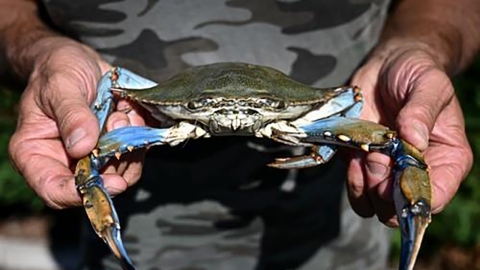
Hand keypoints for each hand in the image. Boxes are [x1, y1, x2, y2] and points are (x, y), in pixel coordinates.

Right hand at [8, 37, 144, 208]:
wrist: (77, 59)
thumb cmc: (57, 69)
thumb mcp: (60, 85)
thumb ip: (71, 114)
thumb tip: (81, 147)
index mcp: (36, 152)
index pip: (54, 190)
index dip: (81, 194)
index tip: (111, 183)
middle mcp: (64, 161)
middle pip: (95, 185)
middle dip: (115, 160)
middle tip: (118, 122)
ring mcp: (92, 156)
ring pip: (120, 171)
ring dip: (129, 144)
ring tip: (120, 112)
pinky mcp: (114, 147)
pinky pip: (134, 155)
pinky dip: (139, 136)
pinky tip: (128, 112)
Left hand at [348, 43, 472, 225]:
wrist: (387, 64)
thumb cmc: (416, 72)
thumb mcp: (429, 84)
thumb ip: (422, 110)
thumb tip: (414, 139)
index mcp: (447, 159)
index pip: (435, 196)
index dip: (413, 195)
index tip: (397, 178)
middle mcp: (417, 171)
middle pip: (400, 208)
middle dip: (385, 191)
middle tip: (377, 160)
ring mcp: (387, 170)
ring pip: (374, 205)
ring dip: (365, 186)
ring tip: (365, 156)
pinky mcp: (361, 163)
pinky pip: (354, 187)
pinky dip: (350, 177)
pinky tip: (353, 154)